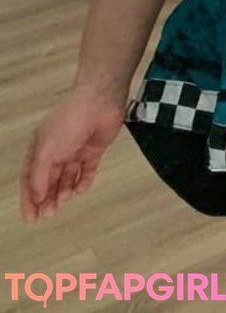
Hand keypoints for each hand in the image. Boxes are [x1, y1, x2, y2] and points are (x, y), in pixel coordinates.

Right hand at [20, 86, 126, 221]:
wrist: (101, 102)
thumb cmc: (70, 121)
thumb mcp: (47, 150)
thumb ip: (39, 176)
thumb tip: (36, 198)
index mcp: (39, 147)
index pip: (30, 178)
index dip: (29, 199)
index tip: (31, 218)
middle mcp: (56, 149)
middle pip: (48, 180)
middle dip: (47, 198)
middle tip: (49, 214)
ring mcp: (75, 150)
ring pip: (66, 177)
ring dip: (63, 191)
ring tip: (64, 201)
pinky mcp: (93, 149)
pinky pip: (86, 170)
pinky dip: (83, 181)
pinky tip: (81, 189)